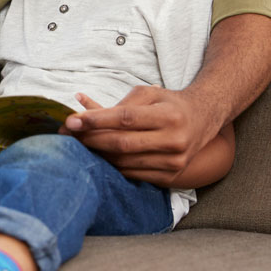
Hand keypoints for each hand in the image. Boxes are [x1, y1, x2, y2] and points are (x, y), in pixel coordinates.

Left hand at [61, 87, 220, 186]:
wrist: (203, 120)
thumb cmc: (169, 103)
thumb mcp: (149, 94)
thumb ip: (120, 103)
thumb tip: (83, 108)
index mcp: (169, 116)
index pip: (126, 119)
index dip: (97, 120)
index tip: (73, 120)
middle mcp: (174, 140)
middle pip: (122, 144)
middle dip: (90, 139)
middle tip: (68, 134)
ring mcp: (173, 162)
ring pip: (124, 162)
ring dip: (97, 154)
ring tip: (77, 144)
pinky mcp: (170, 176)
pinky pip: (132, 174)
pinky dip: (112, 165)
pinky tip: (97, 156)